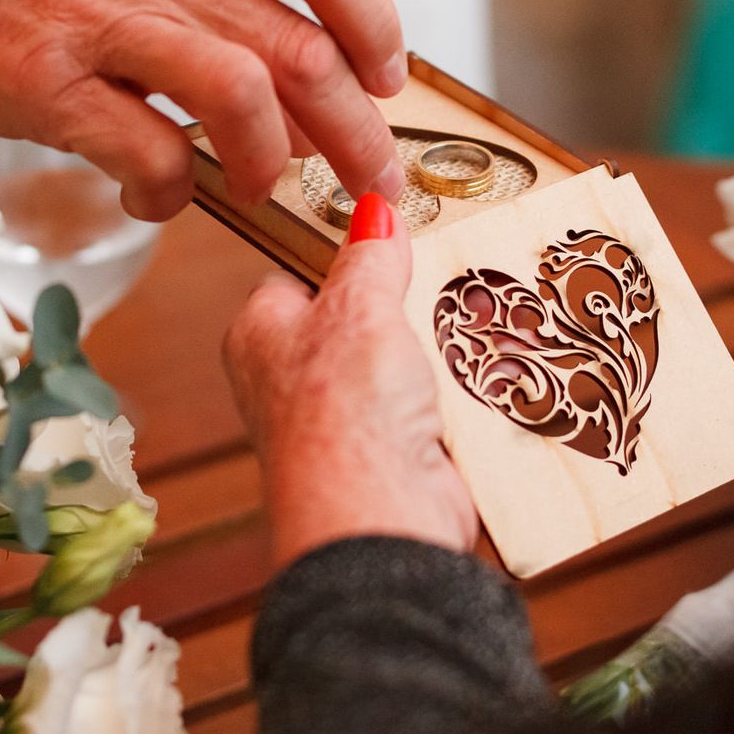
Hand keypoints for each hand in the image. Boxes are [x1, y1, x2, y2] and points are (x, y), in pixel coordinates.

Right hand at [0, 0, 407, 221]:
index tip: (385, 77)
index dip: (373, 18)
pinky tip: (156, 199)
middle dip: (357, 134)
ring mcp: (95, 18)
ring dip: (272, 164)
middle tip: (372, 182)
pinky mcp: (43, 83)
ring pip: (243, 97)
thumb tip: (296, 70)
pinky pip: (148, 154)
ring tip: (263, 189)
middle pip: (300, 48)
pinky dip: (171, 195)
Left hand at [223, 194, 477, 567]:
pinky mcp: (392, 452)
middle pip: (357, 318)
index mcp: (260, 336)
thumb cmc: (341, 417)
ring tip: (463, 329)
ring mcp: (344, 420)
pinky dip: (455, 395)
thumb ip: (371, 258)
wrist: (379, 520)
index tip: (388, 236)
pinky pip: (430, 405)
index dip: (343, 256)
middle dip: (401, 305)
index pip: (297, 274)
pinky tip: (473, 380)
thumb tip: (374, 213)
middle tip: (435, 281)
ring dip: (434, 351)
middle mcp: (292, 381)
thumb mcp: (360, 309)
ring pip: (400, 362)